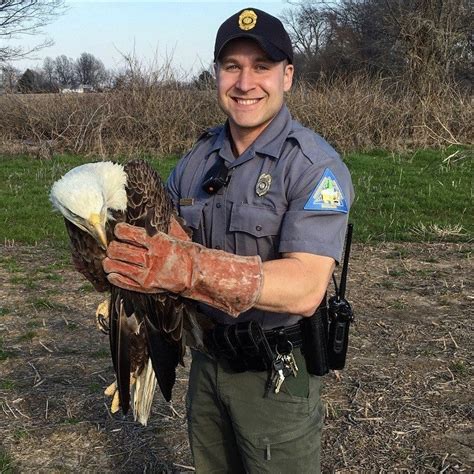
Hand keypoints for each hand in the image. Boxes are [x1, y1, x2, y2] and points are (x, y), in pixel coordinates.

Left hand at [103, 219, 262, 315]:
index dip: (119, 230)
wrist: (197, 274)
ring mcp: (147, 272)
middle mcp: (150, 256)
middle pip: (118, 249)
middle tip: (113, 247)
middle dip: (112, 247)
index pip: (128, 232)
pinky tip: (112, 273)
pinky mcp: (146, 286)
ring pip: (116, 265)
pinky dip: (114, 276)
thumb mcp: (174, 236)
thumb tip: (147, 214)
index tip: (118, 231)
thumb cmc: (186, 253)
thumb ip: (158, 230)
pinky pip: (123, 281)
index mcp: (157, 241)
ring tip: (109, 261)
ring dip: (109, 261)